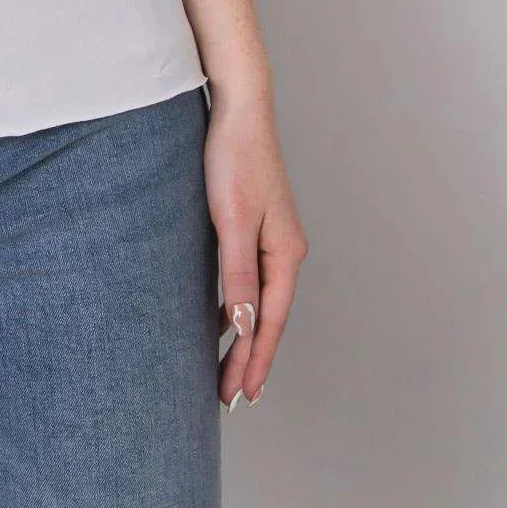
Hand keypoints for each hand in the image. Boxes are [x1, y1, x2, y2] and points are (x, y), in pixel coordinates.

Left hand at [203, 87, 307, 408]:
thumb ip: (238, 275)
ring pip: (259, 302)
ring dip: (243, 336)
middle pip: (267, 317)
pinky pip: (250, 281)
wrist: (238, 110)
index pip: (269, 322)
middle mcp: (285, 250)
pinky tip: (221, 319)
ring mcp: (273, 238)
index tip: (243, 396)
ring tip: (226, 370)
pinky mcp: (257, 226)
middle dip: (250, 359)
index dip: (256, 361)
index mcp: (284, 254)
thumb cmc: (233, 160)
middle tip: (230, 398)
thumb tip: (243, 326)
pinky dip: (238, 306)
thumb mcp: (232, 221)